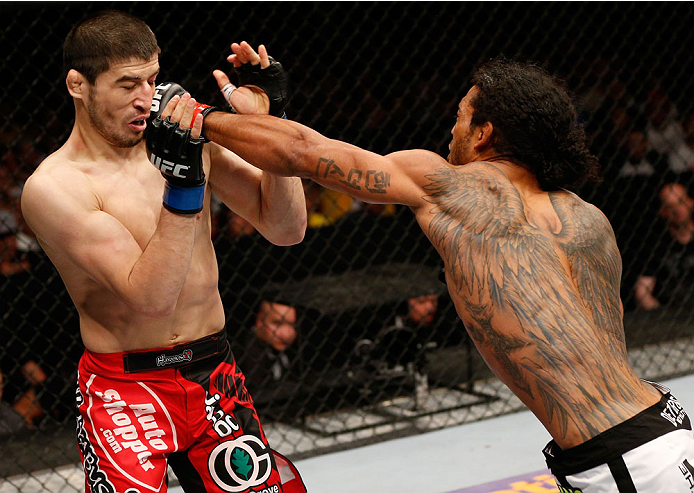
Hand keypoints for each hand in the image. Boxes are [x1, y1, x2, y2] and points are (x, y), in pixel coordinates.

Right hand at [146, 92, 205, 213]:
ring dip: (187, 112)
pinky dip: (196, 125)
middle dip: (179, 107)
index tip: (175, 98)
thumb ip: (161, 136)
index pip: (160, 122)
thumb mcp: (160, 151)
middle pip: (171, 122)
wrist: (182, 184)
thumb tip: (166, 114)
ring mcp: (176, 153)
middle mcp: (163, 149)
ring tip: (192, 101)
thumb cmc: (173, 163)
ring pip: (182, 128)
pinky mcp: (189, 156)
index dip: (168, 109)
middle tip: (186, 96)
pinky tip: (199, 116)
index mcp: (153, 146)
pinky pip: (193, 138)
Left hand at [213, 41, 288, 115]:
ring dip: (249, 51)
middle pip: (247, 59)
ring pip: (255, 59)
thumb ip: (224, 83)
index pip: (239, 63)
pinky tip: (260, 48)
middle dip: (240, 52)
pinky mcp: (269, 75)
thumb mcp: (231, 95)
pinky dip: (264, 55)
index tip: (229, 58)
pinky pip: (266, 64)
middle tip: (235, 46)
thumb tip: (215, 72)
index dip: (235, 58)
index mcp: (244, 77)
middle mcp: (253, 74)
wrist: (258, 115)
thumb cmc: (245, 108)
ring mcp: (261, 74)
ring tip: (243, 44)